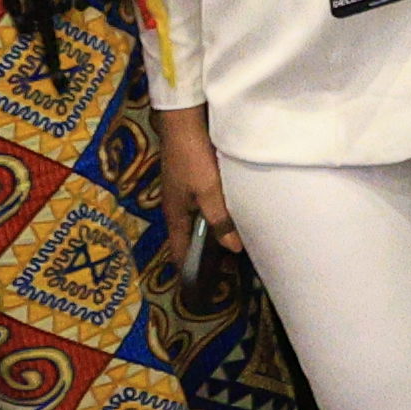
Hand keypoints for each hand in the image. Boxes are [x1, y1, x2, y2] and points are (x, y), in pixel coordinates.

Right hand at [152, 106, 242, 263]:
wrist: (185, 123)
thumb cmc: (193, 159)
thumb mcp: (208, 192)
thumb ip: (220, 219)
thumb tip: (233, 248)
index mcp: (175, 214)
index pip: (179, 249)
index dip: (188, 267)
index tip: (200, 286)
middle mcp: (178, 206)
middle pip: (192, 236)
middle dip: (206, 253)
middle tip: (228, 269)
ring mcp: (186, 192)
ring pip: (201, 220)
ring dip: (215, 232)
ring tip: (236, 246)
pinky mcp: (195, 180)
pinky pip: (207, 205)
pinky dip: (218, 215)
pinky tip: (235, 216)